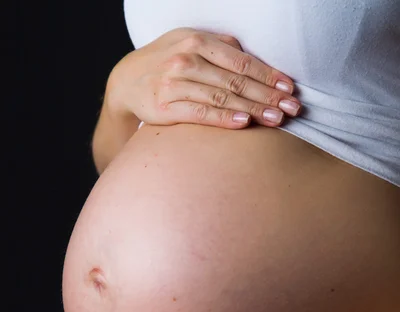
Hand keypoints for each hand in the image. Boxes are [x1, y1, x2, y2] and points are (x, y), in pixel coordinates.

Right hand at [107, 27, 300, 129]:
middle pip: (235, 80)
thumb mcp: (190, 44)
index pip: (241, 61)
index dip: (268, 75)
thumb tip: (255, 58)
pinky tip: (243, 123)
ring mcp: (174, 84)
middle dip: (267, 95)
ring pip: (221, 97)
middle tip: (292, 109)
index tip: (290, 89)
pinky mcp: (164, 108)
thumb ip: (221, 48)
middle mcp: (186, 60)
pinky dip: (223, 118)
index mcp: (197, 41)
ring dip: (252, 109)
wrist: (126, 82)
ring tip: (276, 119)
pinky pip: (199, 113)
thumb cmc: (167, 62)